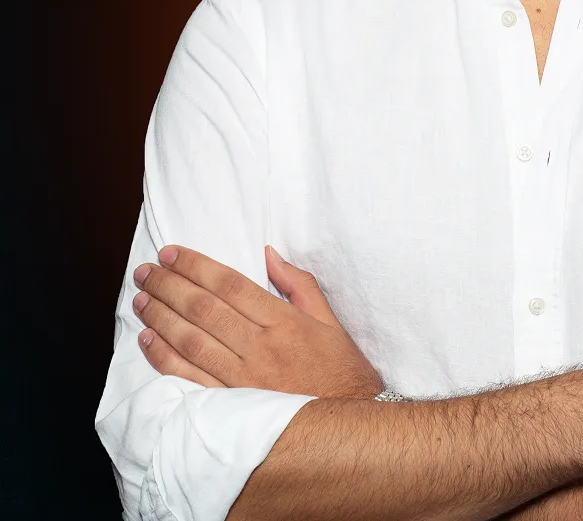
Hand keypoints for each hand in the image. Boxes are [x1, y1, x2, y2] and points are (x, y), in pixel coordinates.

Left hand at [132, 243, 383, 398]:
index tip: (173, 253)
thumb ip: (299, 285)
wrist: (343, 427)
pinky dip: (165, 358)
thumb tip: (269, 255)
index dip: (197, 266)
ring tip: (141, 299)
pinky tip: (148, 340)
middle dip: (170, 285)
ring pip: (192, 340)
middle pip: (204, 309)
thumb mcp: (330, 320)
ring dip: (161, 317)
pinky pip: (190, 378)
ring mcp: (242, 379)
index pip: (230, 285)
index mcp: (284, 321)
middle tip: (146, 271)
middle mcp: (260, 347)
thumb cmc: (340, 370)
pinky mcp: (231, 405)